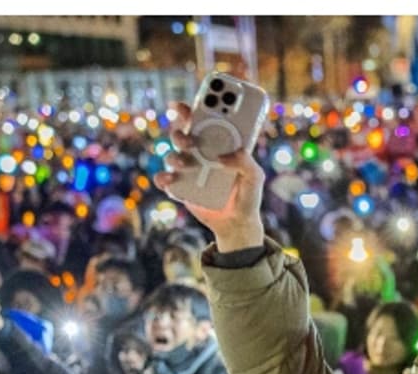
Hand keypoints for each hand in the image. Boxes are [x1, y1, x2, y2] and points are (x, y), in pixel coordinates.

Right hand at [153, 102, 265, 253]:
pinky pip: (164, 180)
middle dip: (180, 132)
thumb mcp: (254, 177)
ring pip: (171, 155)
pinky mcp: (180, 188)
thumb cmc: (248, 195)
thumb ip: (245, 162)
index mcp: (217, 144)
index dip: (191, 109)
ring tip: (185, 164)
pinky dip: (163, 178)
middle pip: (181, 134)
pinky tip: (171, 180)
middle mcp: (199, 153)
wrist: (237, 223)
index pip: (202, 121)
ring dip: (174, 155)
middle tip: (189, 140)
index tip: (184, 106)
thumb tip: (223, 156)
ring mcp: (187, 170)